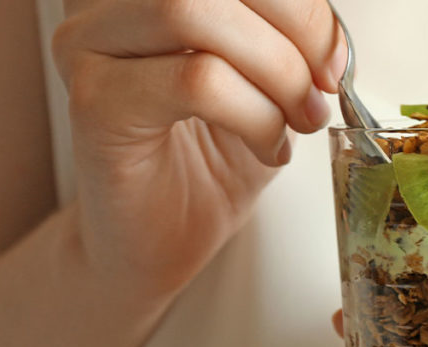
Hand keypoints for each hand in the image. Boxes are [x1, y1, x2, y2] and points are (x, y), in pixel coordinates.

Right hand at [52, 0, 345, 294]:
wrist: (161, 242)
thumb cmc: (211, 164)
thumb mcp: (267, 87)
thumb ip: (288, 43)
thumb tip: (332, 36)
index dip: (300, 5)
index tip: (336, 58)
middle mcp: (110, 6)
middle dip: (294, 30)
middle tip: (322, 92)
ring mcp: (90, 48)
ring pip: (194, 13)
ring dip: (276, 73)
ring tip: (298, 122)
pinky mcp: (94, 102)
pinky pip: (194, 81)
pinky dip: (254, 115)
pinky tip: (267, 148)